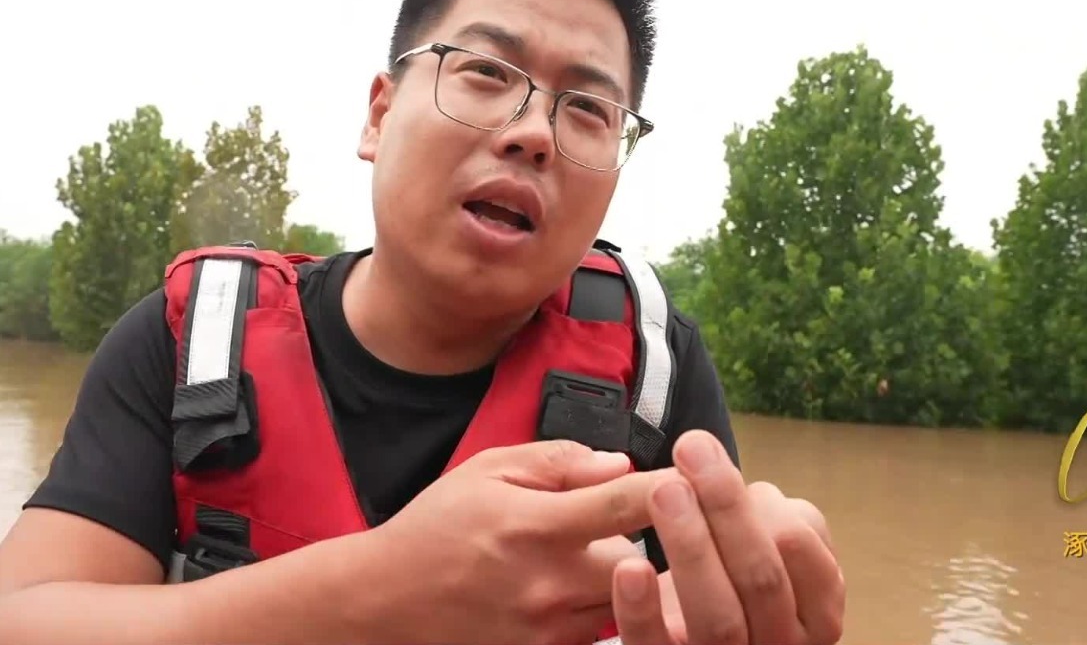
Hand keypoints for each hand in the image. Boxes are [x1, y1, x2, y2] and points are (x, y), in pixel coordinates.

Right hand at [357, 439, 678, 644]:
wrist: (385, 603)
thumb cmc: (438, 527)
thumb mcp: (489, 469)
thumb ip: (560, 461)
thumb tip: (621, 464)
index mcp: (535, 526)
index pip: (625, 504)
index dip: (672, 487)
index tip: (701, 473)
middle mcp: (547, 583)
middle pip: (639, 561)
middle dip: (640, 538)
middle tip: (620, 523)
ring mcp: (547, 629)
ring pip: (625, 602)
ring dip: (626, 578)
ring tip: (602, 557)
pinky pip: (599, 633)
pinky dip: (603, 611)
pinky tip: (581, 590)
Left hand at [610, 430, 844, 644]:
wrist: (693, 635)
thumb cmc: (735, 584)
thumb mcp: (768, 549)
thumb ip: (770, 518)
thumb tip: (737, 482)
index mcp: (816, 610)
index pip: (801, 550)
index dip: (763, 502)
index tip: (718, 460)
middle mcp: (783, 644)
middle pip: (762, 578)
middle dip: (726, 509)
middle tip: (691, 454)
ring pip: (721, 616)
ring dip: (692, 547)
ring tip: (663, 491)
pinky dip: (642, 612)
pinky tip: (630, 568)